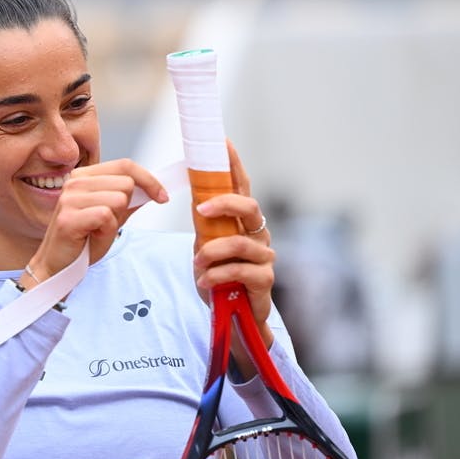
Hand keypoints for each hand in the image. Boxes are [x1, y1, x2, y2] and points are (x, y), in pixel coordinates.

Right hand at [24, 158, 169, 284]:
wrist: (58, 267)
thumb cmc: (81, 242)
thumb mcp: (111, 217)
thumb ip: (128, 200)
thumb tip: (152, 188)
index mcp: (83, 176)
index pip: (125, 165)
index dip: (149, 180)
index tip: (162, 196)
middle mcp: (74, 182)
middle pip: (126, 183)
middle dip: (126, 207)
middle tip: (106, 223)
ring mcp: (69, 198)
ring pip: (119, 199)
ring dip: (114, 221)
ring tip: (97, 231)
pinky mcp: (68, 217)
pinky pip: (106, 216)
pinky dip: (106, 232)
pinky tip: (91, 237)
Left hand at [192, 142, 275, 370]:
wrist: (234, 316)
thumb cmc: (220, 277)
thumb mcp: (206, 244)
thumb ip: (206, 222)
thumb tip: (195, 194)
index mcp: (242, 221)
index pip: (241, 186)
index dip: (234, 163)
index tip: (223, 141)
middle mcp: (257, 234)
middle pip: (249, 206)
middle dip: (224, 203)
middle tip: (199, 209)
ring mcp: (264, 256)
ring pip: (241, 242)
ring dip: (212, 251)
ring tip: (197, 263)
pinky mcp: (264, 280)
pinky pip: (239, 271)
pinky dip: (216, 275)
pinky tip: (204, 281)